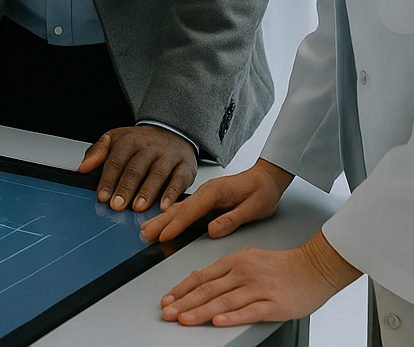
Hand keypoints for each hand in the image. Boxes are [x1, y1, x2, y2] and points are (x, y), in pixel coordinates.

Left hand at [78, 125, 196, 211]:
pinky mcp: (185, 166)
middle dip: (126, 188)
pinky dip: (172, 194)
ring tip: (138, 207)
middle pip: (136, 168)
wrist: (172, 131)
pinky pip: (179, 180)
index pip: (117, 160)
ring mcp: (169, 156)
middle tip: (117, 205)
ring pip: (157, 174)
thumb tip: (83, 167)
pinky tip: (164, 206)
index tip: (103, 196)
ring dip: (147, 192)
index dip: (109, 179)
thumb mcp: (116, 139)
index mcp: (131, 139)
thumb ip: (98, 152)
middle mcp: (150, 147)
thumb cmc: (141, 142)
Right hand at [139, 158, 292, 243]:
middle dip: (160, 223)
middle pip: (179, 209)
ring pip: (179, 209)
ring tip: (146, 230)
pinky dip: (171, 217)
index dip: (176, 225)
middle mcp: (206, 192)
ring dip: (162, 220)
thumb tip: (213, 230)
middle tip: (145, 235)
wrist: (267, 177)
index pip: (191, 211)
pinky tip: (162, 223)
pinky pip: (185, 210)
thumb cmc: (262, 190)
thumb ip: (232, 219)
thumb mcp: (254, 208)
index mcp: (215, 192)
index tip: (163, 236)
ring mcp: (204, 196)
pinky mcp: (205, 201)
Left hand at [159, 232, 360, 326]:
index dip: (181, 288)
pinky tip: (218, 322)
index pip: (202, 276)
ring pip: (224, 301)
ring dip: (201, 311)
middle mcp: (244, 273)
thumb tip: (203, 277)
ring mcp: (259, 289)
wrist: (315, 267)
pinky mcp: (274, 304)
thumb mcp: (250, 258)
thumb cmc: (284, 265)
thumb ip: (228, 269)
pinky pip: (249, 311)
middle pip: (208, 289)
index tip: (167, 299)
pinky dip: (232, 317)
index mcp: (236, 261)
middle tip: (167, 313)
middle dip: (184, 302)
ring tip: (184, 319)